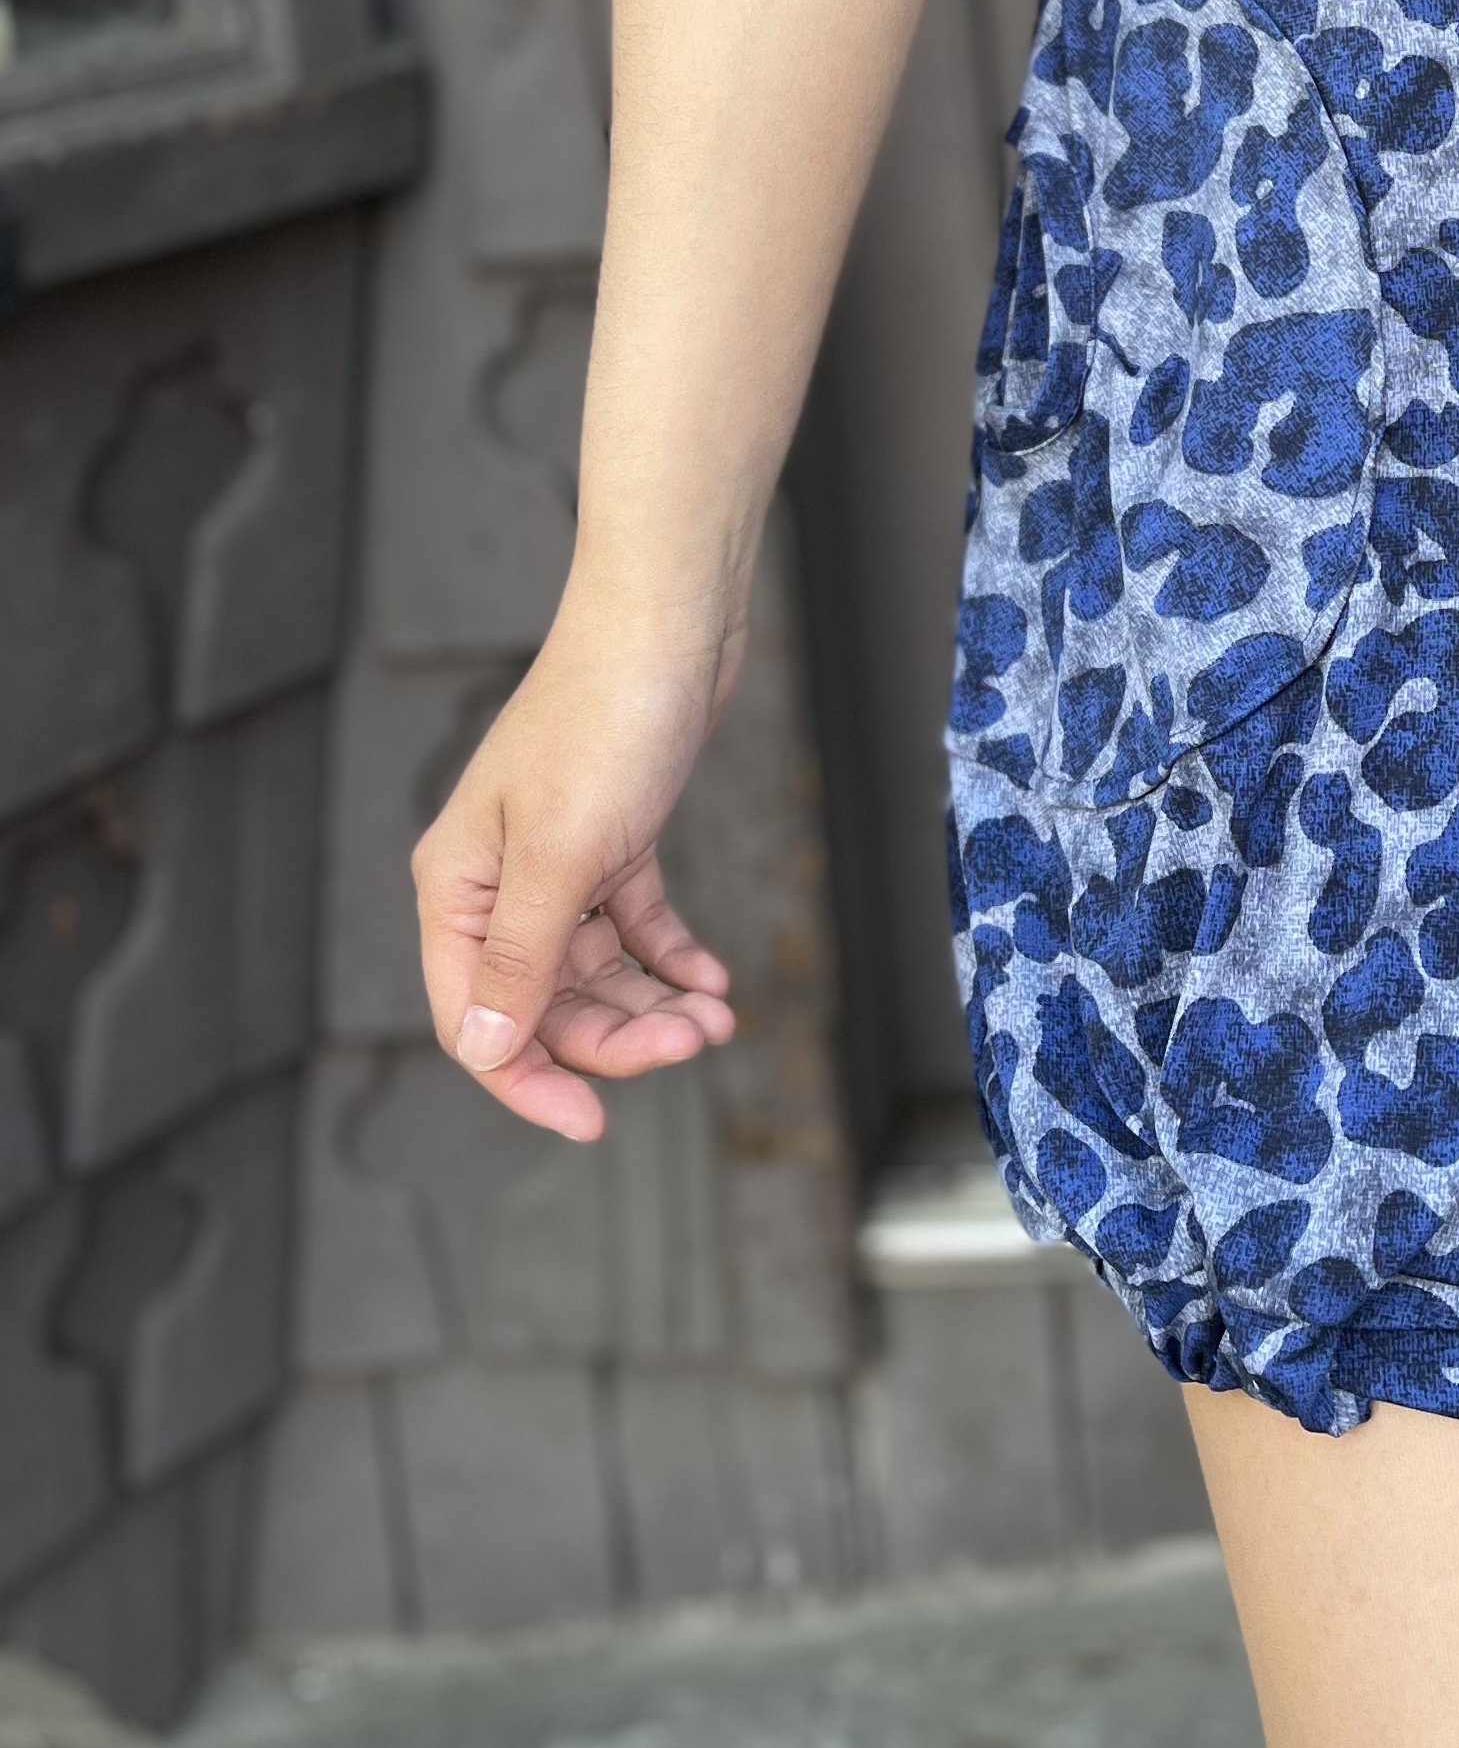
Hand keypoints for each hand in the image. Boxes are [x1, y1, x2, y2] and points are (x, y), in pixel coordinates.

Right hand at [413, 602, 740, 1141]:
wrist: (669, 623)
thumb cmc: (604, 719)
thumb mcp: (560, 854)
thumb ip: (520, 959)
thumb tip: (488, 1050)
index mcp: (454, 889)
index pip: (476, 1023)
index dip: (530, 1081)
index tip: (592, 1124)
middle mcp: (495, 882)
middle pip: (543, 1004)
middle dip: (616, 1036)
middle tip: (693, 1040)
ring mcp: (554, 861)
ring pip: (593, 971)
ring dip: (651, 1003)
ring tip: (714, 1014)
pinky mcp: (612, 839)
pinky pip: (633, 926)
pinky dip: (669, 957)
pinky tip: (712, 979)